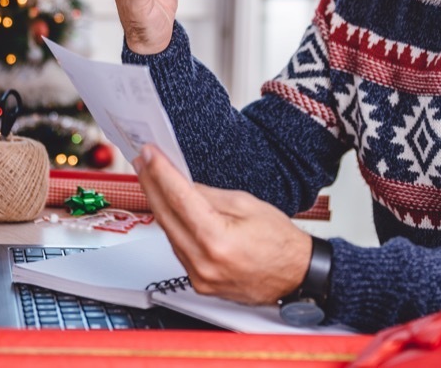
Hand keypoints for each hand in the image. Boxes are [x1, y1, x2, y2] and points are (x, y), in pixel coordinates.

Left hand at [134, 145, 312, 305]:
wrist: (296, 275)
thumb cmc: (280, 242)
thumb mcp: (247, 205)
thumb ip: (209, 195)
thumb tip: (182, 183)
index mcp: (217, 239)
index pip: (179, 198)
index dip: (160, 173)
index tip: (149, 155)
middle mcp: (204, 262)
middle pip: (165, 217)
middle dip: (151, 185)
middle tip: (143, 163)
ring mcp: (200, 276)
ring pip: (168, 234)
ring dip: (159, 206)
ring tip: (153, 181)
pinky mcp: (199, 284)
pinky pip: (178, 250)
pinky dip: (173, 228)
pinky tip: (170, 211)